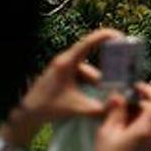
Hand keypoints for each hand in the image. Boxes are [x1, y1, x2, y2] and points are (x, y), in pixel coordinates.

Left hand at [2, 29, 116, 146]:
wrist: (28, 113)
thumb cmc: (49, 107)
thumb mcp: (78, 108)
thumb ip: (100, 109)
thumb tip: (118, 105)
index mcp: (68, 62)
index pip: (90, 42)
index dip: (107, 36)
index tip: (121, 38)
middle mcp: (65, 61)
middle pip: (91, 64)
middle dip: (103, 78)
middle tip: (115, 87)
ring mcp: (63, 68)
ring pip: (87, 73)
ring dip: (94, 85)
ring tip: (97, 101)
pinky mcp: (62, 76)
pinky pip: (80, 77)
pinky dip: (87, 87)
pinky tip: (88, 100)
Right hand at [92, 81, 150, 150]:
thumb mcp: (107, 131)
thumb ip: (115, 111)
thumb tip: (119, 95)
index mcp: (146, 129)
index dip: (149, 90)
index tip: (135, 87)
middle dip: (136, 104)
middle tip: (117, 104)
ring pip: (148, 122)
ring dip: (134, 116)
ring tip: (114, 120)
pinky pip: (146, 133)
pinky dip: (136, 127)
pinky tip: (119, 133)